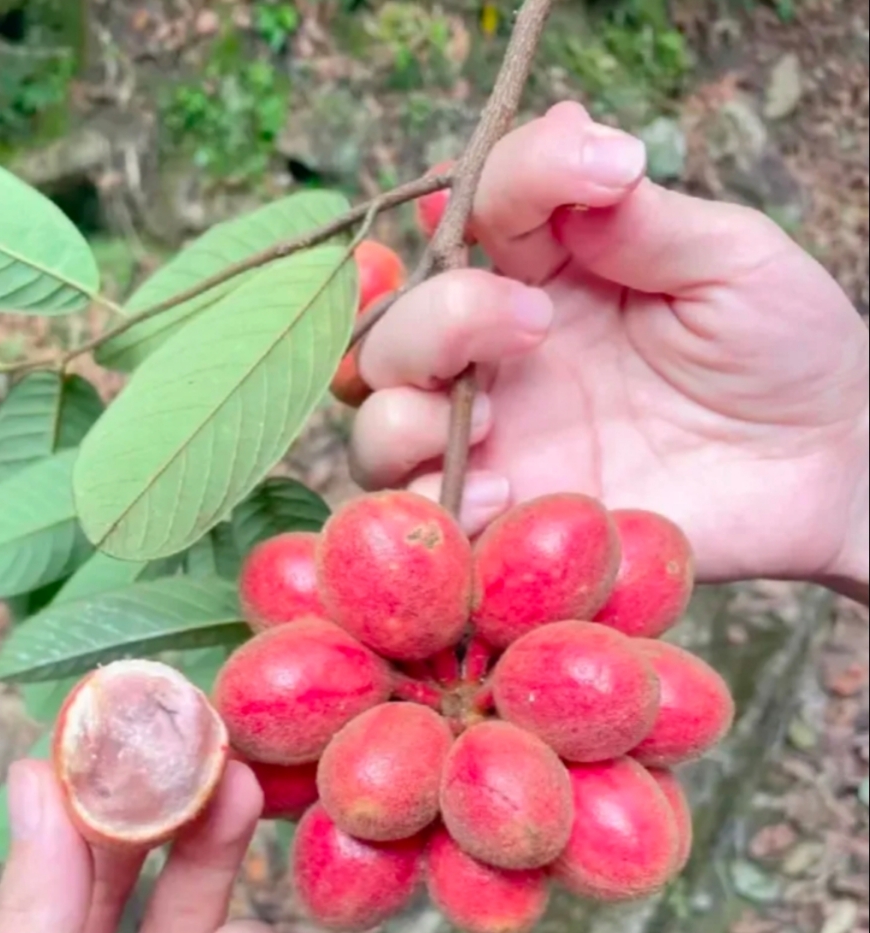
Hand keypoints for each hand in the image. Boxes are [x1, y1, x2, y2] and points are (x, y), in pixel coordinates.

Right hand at [351, 102, 868, 595]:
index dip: (516, 176)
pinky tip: (504, 485)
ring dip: (405, 406)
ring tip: (495, 410)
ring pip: (378, 416)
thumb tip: (576, 149)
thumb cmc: (783, 352)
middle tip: (533, 321)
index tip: (603, 168)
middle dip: (441, 313)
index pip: (484, 208)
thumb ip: (649, 220)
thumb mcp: (735, 260)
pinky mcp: (512, 516)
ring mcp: (500, 438)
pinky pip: (426, 511)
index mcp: (549, 271)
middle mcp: (501, 352)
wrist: (822, 469)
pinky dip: (438, 497)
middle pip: (395, 325)